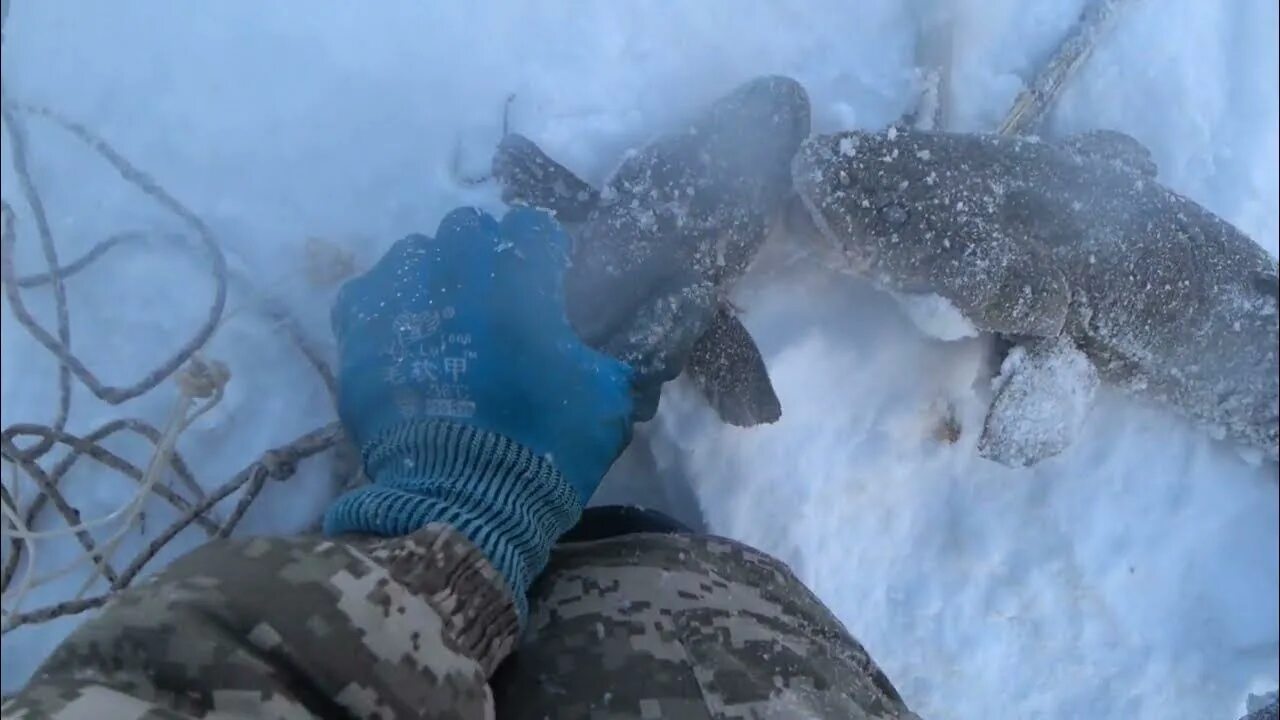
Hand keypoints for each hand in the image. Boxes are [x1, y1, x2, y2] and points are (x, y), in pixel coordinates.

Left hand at [324, 208, 633, 612]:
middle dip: (487, 256)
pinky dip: (390, 307)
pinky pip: (369, 297)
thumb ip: (643, 343)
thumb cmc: (544, 445)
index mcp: (515, 274)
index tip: (554, 286)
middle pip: (468, 231)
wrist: (460, 506)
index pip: (533, 227)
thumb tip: (686, 301)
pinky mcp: (355, 339)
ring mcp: (394, 300)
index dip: (547, 254)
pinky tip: (410, 339)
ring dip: (437, 276)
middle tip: (503, 305)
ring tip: (452, 321)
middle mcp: (450, 269)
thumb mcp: (612, 396)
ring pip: (415, 256)